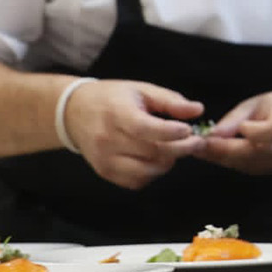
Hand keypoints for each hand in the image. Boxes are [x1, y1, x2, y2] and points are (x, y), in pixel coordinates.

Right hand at [63, 79, 204, 189]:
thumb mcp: (141, 90)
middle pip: (152, 152)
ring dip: (168, 162)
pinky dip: (152, 172)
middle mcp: (107, 139)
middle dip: (181, 149)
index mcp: (116, 113)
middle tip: (196, 141)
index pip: (145, 128)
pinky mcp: (105, 172)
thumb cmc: (113, 98)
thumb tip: (197, 110)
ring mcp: (105, 159)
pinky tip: (155, 158)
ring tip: (173, 148)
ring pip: (147, 171)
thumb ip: (170, 100)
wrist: (74, 113)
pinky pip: (136, 181)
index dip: (171, 132)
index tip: (189, 130)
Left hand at [192, 90, 271, 175]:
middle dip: (226, 149)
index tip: (235, 127)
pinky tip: (216, 155)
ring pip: (251, 163)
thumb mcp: (254, 104)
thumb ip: (234, 119)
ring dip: (224, 158)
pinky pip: (251, 169)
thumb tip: (212, 134)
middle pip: (258, 151)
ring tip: (203, 149)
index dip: (253, 132)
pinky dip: (232, 162)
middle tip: (200, 145)